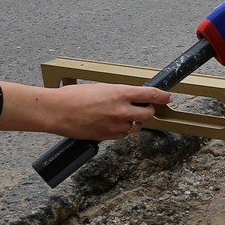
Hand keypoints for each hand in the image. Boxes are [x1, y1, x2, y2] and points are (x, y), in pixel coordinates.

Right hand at [39, 83, 172, 139]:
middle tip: (141, 107)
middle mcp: (121, 110)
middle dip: (147, 111)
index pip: (150, 95)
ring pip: (135, 126)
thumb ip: (119, 93)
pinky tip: (110, 123)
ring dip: (133, 121)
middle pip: (148, 114)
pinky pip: (122, 135)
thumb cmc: (73, 96)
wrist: (56, 111)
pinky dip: (121, 130)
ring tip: (120, 115)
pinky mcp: (108, 136)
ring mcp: (115, 125)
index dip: (162, 96)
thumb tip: (131, 96)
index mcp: (120, 93)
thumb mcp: (101, 88)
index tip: (167, 97)